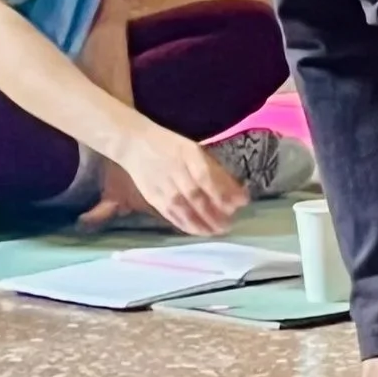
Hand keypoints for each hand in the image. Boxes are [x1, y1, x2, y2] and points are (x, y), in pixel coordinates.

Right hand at [80, 124, 246, 237]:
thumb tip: (235, 190)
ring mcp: (164, 188)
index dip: (225, 192)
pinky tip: (198, 231)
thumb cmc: (170, 145)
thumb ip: (214, 169)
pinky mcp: (154, 200)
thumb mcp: (194, 149)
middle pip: (198, 198)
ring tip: (217, 231)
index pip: (209, 178)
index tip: (242, 202)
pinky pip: (173, 216)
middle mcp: (176, 173)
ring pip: (186, 211)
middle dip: (217, 214)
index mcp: (189, 156)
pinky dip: (187, 225)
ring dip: (204, 224)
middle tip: (231, 224)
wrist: (135, 144)